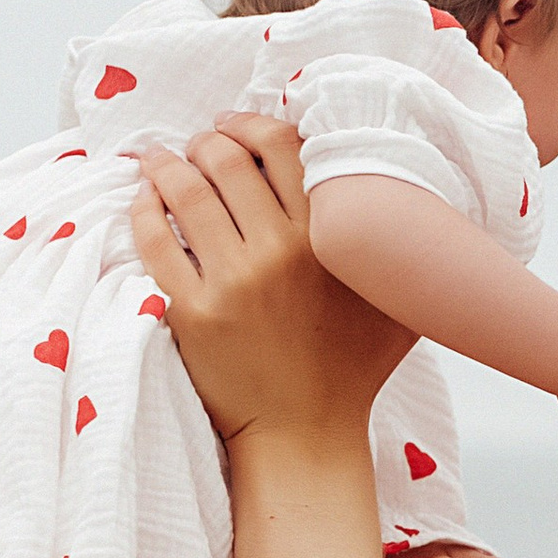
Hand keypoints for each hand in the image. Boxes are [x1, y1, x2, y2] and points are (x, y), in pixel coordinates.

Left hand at [131, 116, 410, 445]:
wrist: (306, 434)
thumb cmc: (354, 371)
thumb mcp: (398, 305)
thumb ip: (403, 252)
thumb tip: (414, 200)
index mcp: (326, 240)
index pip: (284, 146)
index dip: (252, 123)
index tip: (235, 126)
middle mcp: (281, 253)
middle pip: (229, 160)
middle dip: (207, 141)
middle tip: (198, 145)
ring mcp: (234, 282)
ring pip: (186, 192)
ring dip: (167, 165)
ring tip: (160, 161)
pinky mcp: (193, 312)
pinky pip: (155, 241)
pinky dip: (143, 209)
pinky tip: (142, 200)